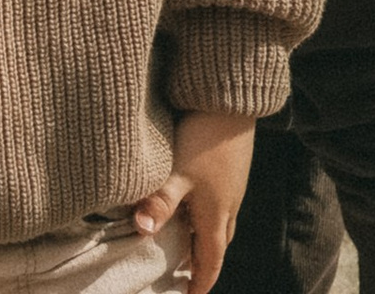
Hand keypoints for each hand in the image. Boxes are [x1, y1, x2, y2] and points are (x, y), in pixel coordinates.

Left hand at [141, 113, 252, 293]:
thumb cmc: (203, 137)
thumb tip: (141, 231)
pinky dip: (209, 212)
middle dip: (205, 261)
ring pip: (222, 220)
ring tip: (188, 239)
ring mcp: (234, 183)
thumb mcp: (177, 172)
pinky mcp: (233, 165)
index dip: (201, 281)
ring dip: (207, 235)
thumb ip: (160, 202)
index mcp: (216, 213)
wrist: (231, 99)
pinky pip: (223, 200)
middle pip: (218, 242)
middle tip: (188, 274)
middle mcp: (229, 203)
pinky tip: (193, 198)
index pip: (211, 259)